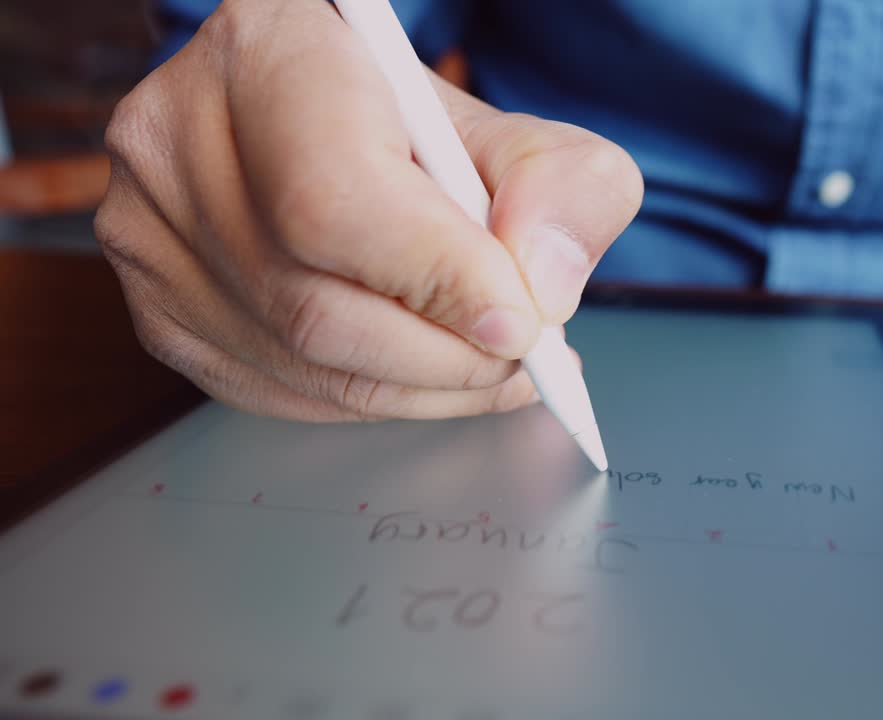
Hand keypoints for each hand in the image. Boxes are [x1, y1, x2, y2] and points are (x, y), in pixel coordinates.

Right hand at [95, 0, 641, 419]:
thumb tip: (544, 289)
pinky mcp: (160, 312)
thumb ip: (563, 190)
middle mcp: (177, 143)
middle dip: (448, 357)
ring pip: (301, 366)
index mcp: (265, 58)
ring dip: (423, 390)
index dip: (438, 278)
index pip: (335, 198)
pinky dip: (373, 400)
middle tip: (526, 358)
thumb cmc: (415, 127)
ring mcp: (150, 236)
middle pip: (316, 307)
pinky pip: (278, 394)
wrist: (327, 132)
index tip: (522, 321)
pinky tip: (425, 372)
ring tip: (493, 367)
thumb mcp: (518, 131)